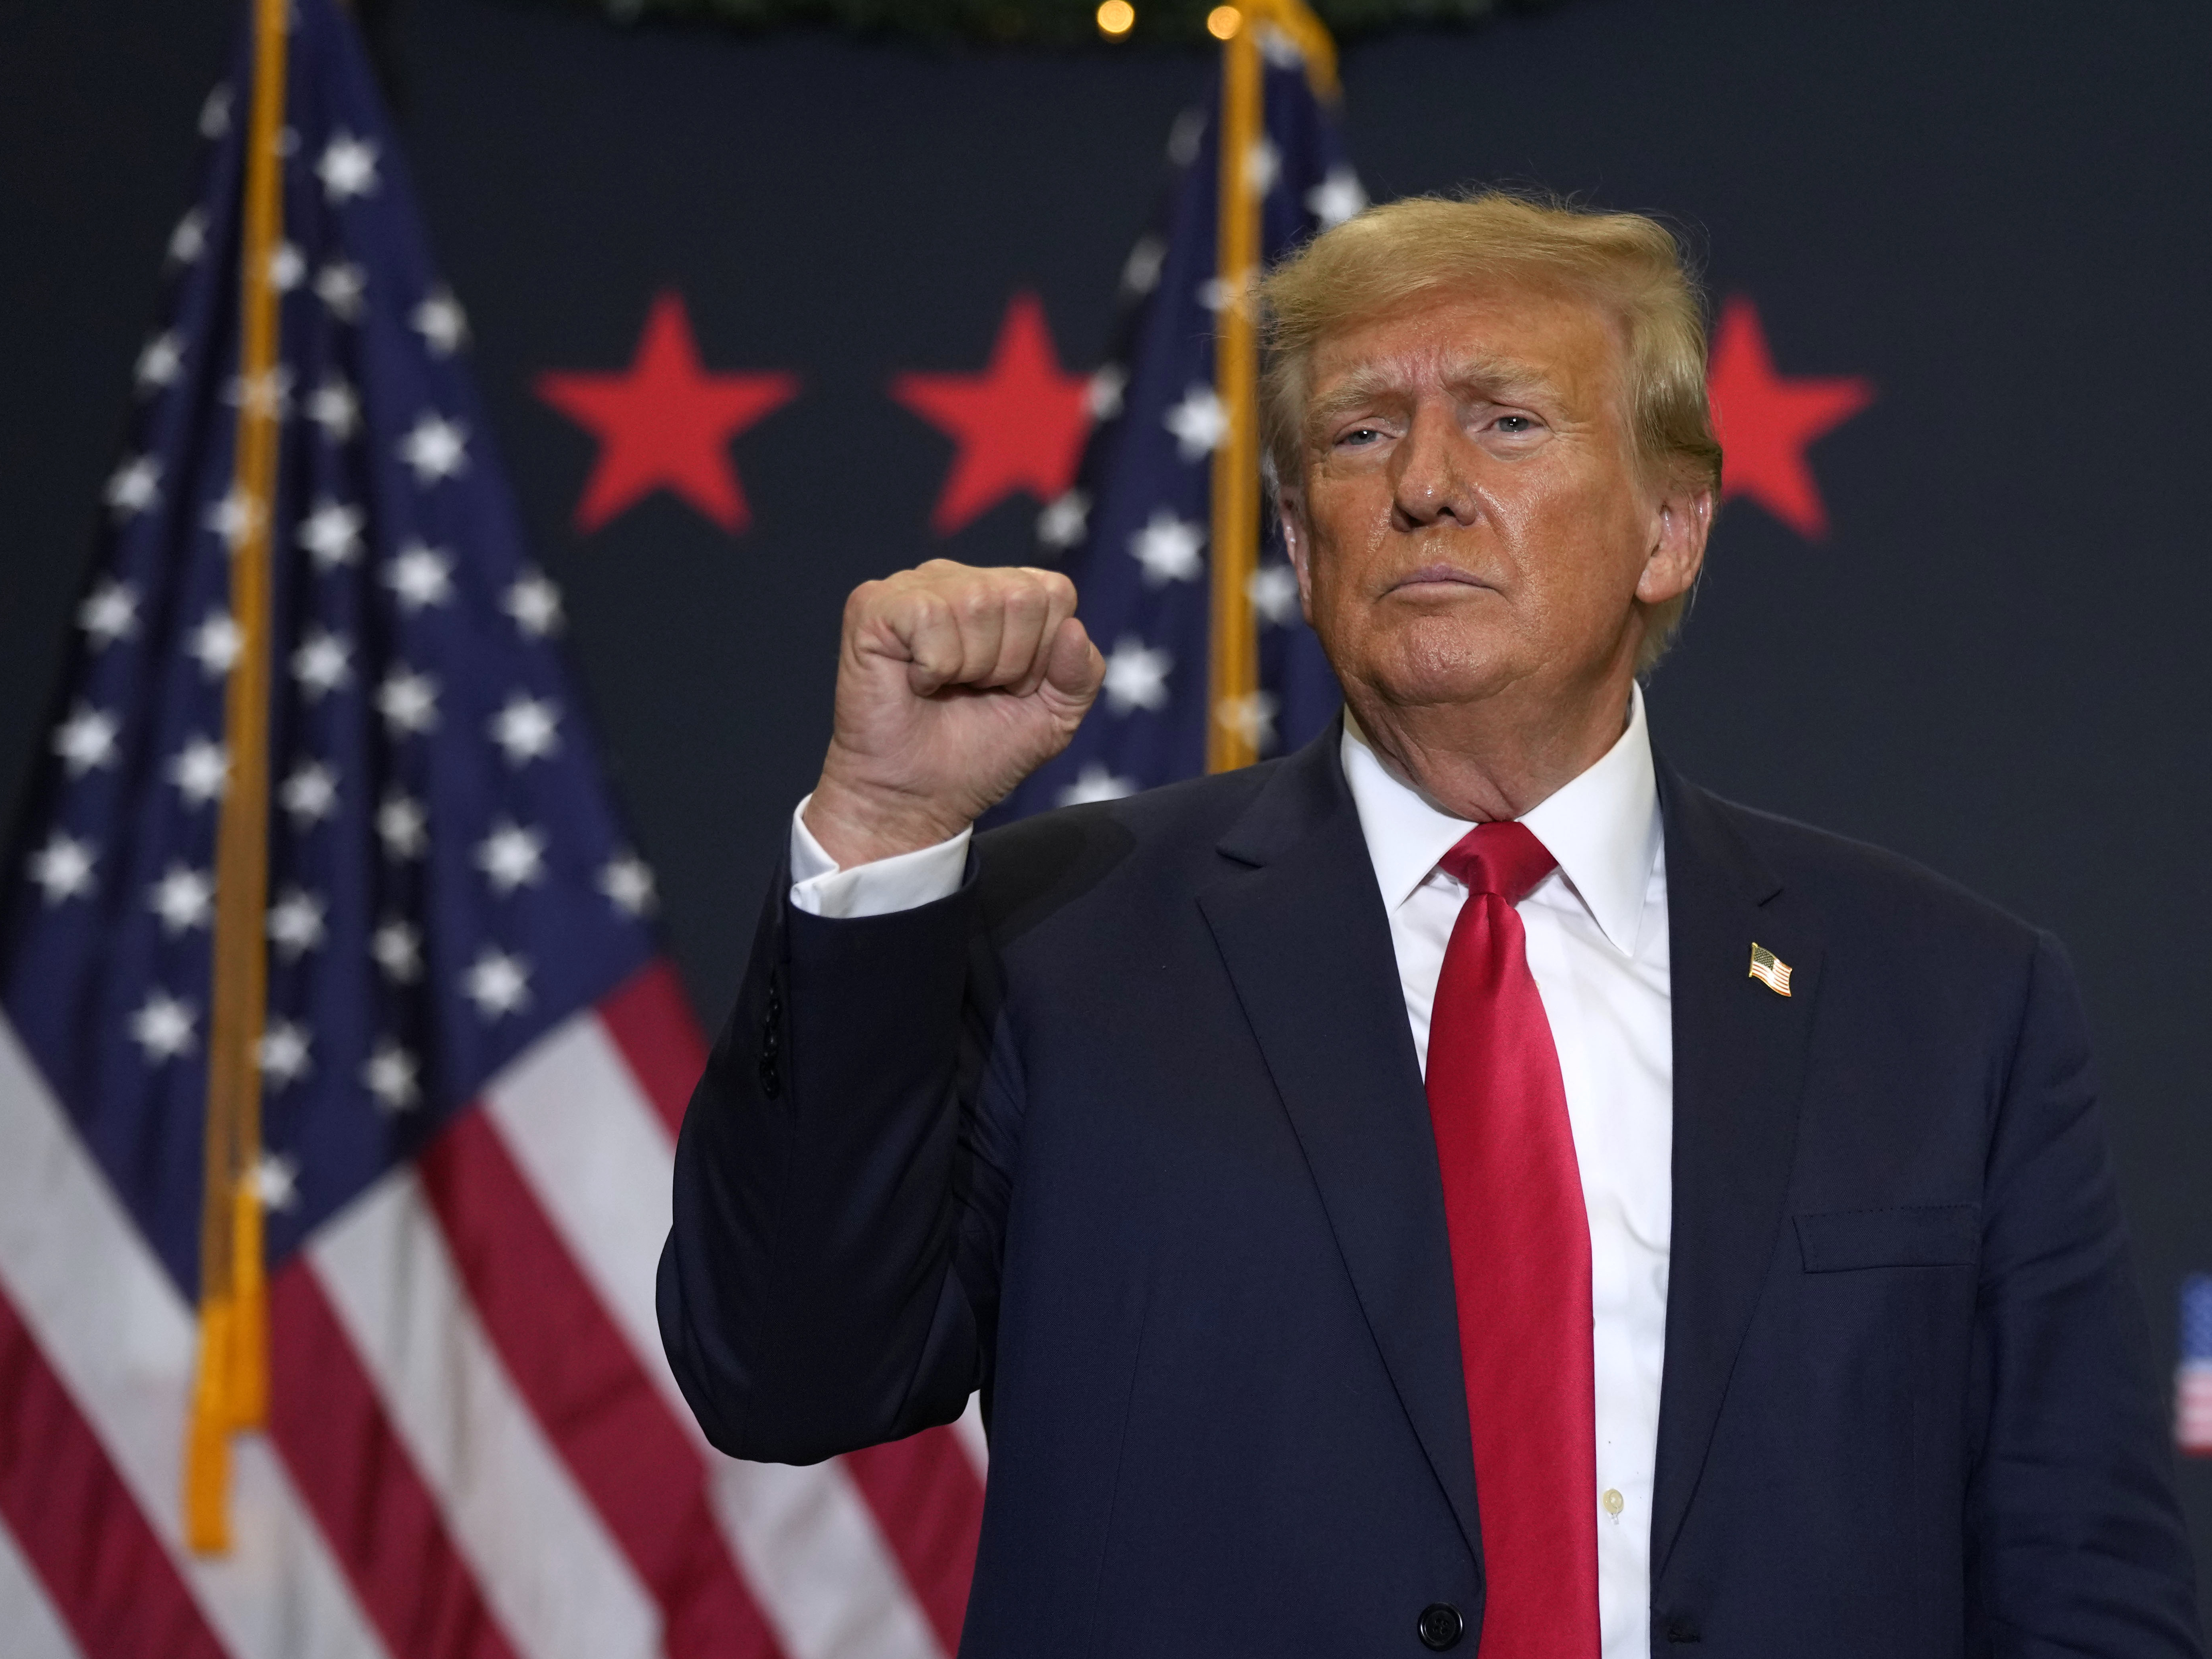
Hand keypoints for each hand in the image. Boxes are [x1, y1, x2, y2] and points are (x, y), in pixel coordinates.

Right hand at [803, 560, 1104, 866]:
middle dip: (1009, 663)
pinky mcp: (873, 605)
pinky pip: (930, 616)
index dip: (1042, 655)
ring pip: (977, 603)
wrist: (915, 798)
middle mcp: (958, 579)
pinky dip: (932, 666)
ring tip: (944, 688)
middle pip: (1021, 597)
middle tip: (974, 691)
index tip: (1010, 688)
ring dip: (970, 667)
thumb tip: (1074, 629)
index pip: (1055, 593)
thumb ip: (1081, 674)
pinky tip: (915, 682)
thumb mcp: (1054, 718)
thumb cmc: (979, 754)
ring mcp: (913, 586)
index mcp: (1002, 592)